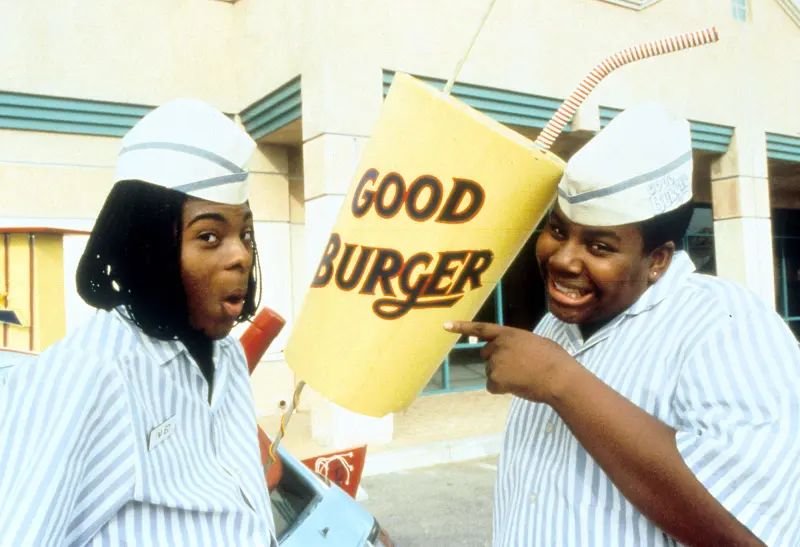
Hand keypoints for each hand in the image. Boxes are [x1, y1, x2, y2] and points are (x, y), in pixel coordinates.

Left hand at [443, 321, 576, 403]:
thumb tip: (516, 352)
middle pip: (486, 355)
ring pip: (491, 372)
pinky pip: (492, 387)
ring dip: (502, 377)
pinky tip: (518, 386)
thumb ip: (519, 343)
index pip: (481, 328)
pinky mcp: (495, 379)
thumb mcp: (535, 342)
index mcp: (509, 333)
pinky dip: (502, 389)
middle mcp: (498, 346)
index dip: (462, 327)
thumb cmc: (555, 360)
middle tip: (518, 368)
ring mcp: (495, 362)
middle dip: (497, 362)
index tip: (445, 325)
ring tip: (523, 377)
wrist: (558, 377)